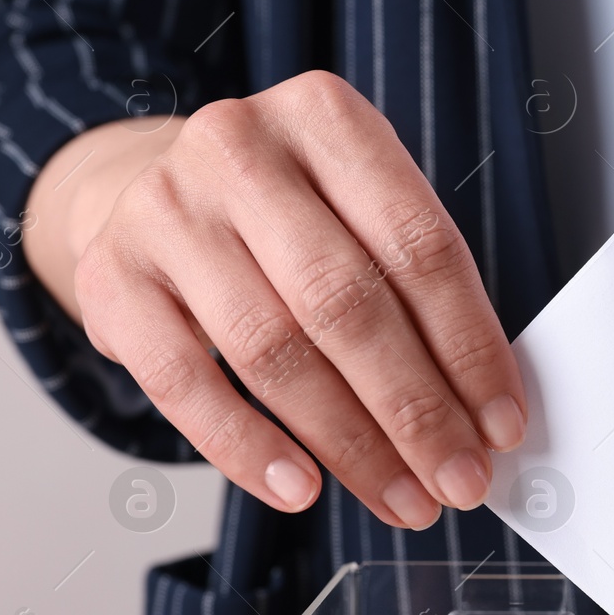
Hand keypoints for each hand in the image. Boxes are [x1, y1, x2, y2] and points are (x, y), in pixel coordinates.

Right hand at [28, 71, 525, 527]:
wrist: (147, 184)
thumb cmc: (286, 212)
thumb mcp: (358, 206)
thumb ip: (419, 287)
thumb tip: (483, 409)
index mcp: (327, 118)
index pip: (420, 247)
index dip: (470, 347)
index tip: (502, 423)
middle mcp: (240, 149)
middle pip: (347, 303)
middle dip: (416, 409)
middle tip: (459, 478)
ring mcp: (166, 210)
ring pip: (274, 350)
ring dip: (350, 443)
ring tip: (401, 496)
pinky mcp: (111, 276)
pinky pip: (184, 384)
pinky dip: (248, 448)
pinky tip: (302, 488)